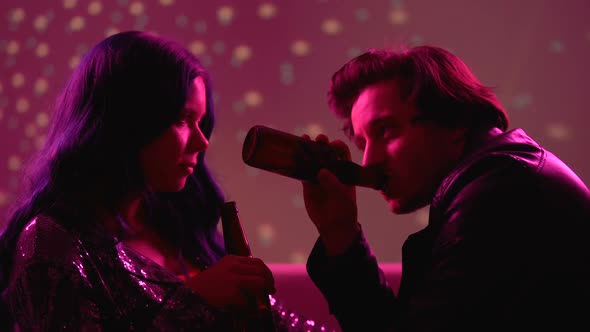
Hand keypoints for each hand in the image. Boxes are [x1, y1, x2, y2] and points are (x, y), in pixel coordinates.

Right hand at [185, 255, 275, 311]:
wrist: (189, 294)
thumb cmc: (206, 285)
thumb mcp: (222, 270)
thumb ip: (238, 270)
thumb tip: (258, 279)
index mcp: (232, 259)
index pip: (257, 262)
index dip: (266, 272)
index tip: (269, 281)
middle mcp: (234, 266)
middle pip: (262, 271)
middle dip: (269, 281)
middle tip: (271, 290)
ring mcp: (233, 279)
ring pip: (260, 283)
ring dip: (264, 292)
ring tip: (263, 300)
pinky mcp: (232, 293)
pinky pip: (248, 301)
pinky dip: (248, 307)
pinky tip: (243, 309)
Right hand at [302, 134, 359, 254]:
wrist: (334, 226)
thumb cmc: (344, 210)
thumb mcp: (342, 197)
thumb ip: (333, 184)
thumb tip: (321, 171)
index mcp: (344, 170)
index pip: (342, 153)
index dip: (338, 146)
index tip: (333, 145)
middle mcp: (331, 170)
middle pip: (326, 152)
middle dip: (322, 144)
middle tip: (319, 140)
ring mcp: (319, 176)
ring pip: (312, 159)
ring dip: (307, 150)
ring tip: (303, 139)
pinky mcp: (308, 184)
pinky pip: (302, 171)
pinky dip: (297, 164)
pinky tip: (293, 157)